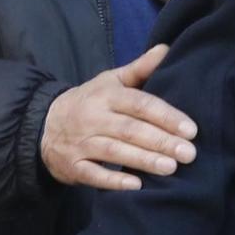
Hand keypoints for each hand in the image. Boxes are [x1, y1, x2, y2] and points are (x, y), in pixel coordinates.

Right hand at [42, 46, 198, 191]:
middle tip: (188, 153)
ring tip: (170, 168)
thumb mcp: (110, 81)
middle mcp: (93, 118)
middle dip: (161, 141)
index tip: (191, 130)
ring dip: (143, 160)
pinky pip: (93, 174)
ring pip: (114, 151)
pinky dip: (114, 181)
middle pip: (130, 129)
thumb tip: (166, 49)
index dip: (166, 116)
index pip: (140, 104)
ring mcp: (81, 143)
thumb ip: (139, 69)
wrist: (44, 124)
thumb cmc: (89, 101)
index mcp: (106, 95)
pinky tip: (136, 186)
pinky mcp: (73, 166)